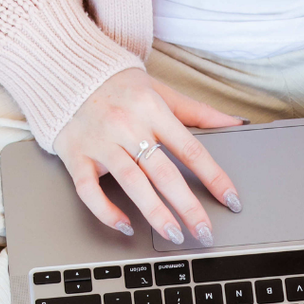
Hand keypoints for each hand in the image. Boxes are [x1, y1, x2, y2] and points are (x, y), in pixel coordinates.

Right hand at [54, 68, 242, 244]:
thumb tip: (237, 123)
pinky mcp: (76, 155)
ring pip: (132, 184)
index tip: (231, 200)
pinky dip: (107, 211)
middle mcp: (127, 126)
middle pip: (164, 173)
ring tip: (174, 235)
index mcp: (152, 109)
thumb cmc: (119, 85)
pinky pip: (89, 190)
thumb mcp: (162, 91)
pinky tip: (126, 226)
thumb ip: (198, 112)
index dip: (214, 177)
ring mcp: (100, 142)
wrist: (66, 68)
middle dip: (188, 206)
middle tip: (205, 232)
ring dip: (155, 213)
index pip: (191, 149)